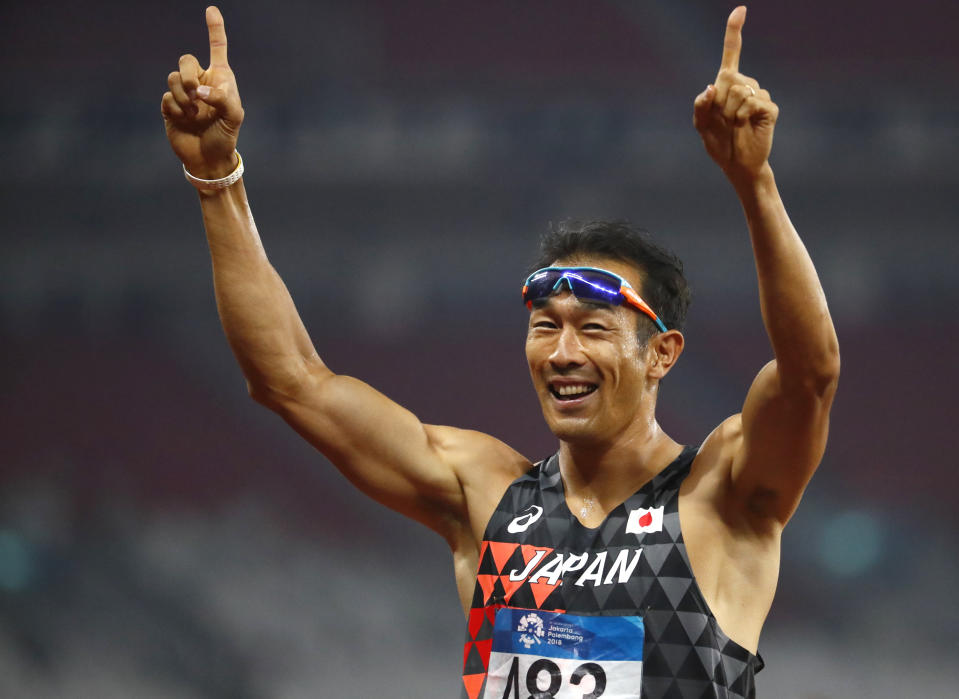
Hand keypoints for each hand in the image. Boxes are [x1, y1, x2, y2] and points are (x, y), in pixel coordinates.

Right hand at [161, 6, 243, 178]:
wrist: (209, 158)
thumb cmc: (226, 136)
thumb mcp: (234, 117)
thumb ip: (222, 99)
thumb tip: (199, 90)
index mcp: (220, 79)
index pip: (217, 48)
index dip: (214, 29)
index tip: (211, 9)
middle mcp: (200, 82)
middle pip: (186, 60)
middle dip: (189, 74)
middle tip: (197, 93)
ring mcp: (184, 94)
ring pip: (174, 78)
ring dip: (184, 97)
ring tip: (195, 114)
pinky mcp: (171, 107)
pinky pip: (168, 97)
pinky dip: (177, 109)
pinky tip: (186, 120)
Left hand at [693, 6, 777, 182]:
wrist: (737, 164)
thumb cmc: (719, 143)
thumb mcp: (701, 126)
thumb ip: (701, 106)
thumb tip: (710, 87)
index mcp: (728, 85)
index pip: (732, 53)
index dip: (734, 31)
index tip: (740, 10)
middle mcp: (746, 85)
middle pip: (730, 78)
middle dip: (720, 102)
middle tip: (723, 120)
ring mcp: (760, 95)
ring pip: (740, 90)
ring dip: (730, 112)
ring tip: (734, 125)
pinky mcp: (770, 108)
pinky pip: (752, 104)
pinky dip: (742, 118)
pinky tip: (745, 126)